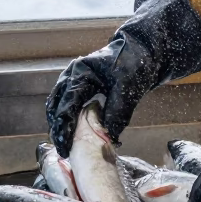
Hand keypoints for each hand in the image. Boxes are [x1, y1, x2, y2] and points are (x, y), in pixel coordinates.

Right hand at [46, 0, 200, 155]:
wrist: (144, 50)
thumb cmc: (135, 62)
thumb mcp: (128, 86)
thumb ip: (117, 110)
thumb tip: (108, 136)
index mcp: (80, 72)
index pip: (66, 105)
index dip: (64, 128)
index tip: (66, 146)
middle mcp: (72, 76)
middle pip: (56, 106)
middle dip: (58, 129)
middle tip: (64, 151)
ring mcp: (76, 81)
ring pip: (59, 106)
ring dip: (60, 125)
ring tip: (66, 146)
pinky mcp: (83, 88)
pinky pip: (69, 105)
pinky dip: (69, 120)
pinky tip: (74, 135)